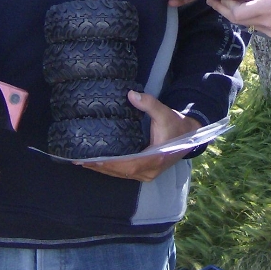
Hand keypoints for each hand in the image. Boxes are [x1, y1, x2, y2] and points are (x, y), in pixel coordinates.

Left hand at [80, 90, 202, 181]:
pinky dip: (112, 170)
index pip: (128, 164)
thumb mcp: (164, 113)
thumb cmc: (176, 125)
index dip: (110, 164)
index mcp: (155, 158)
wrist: (190, 135)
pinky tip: (99, 165)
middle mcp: (150, 170)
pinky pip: (126, 174)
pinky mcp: (146, 172)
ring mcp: (149, 173)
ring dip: (104, 170)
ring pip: (122, 175)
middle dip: (101, 167)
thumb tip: (131, 94)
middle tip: (80, 161)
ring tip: (84, 164)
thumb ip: (149, 104)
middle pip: (121, 172)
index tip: (92, 160)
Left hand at [208, 0, 270, 41]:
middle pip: (236, 19)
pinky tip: (241, 7)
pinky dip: (244, 16)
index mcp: (270, 8)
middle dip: (223, 9)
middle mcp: (266, 22)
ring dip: (232, 12)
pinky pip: (252, 24)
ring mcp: (268, 30)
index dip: (226, 5)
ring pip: (243, 22)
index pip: (239, 12)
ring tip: (222, 1)